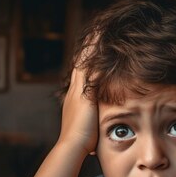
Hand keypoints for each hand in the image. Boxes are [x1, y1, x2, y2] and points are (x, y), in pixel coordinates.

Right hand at [57, 41, 98, 155]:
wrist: (71, 147)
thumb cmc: (81, 146)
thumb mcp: (87, 133)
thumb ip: (91, 130)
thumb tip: (93, 145)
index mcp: (75, 101)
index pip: (81, 78)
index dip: (86, 64)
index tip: (93, 53)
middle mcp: (74, 92)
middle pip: (80, 64)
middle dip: (88, 49)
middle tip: (96, 32)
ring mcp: (78, 90)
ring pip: (84, 61)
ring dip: (92, 46)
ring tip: (100, 30)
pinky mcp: (85, 91)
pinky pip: (91, 66)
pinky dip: (96, 54)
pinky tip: (104, 42)